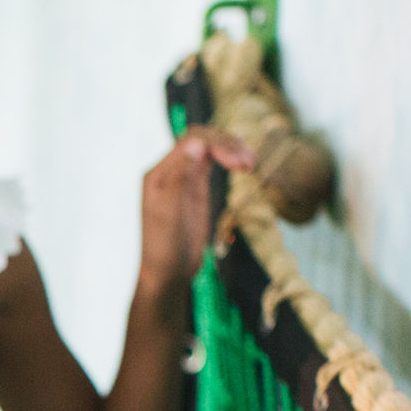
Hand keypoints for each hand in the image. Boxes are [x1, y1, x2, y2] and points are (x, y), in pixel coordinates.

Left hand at [137, 125, 252, 294]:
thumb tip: (196, 143)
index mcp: (158, 174)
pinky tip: (245, 166)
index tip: (240, 164)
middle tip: (250, 164)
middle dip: (228, 144)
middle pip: (202, 139)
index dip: (218, 144)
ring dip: (231, 149)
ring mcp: (183, 177)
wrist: (167, 271)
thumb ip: (180, 178)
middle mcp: (169, 170)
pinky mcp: (195, 186)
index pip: (191, 141)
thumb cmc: (165, 248)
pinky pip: (212, 160)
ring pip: (209, 147)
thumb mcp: (171, 215)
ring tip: (251, 164)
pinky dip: (229, 158)